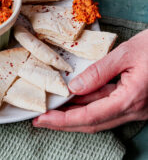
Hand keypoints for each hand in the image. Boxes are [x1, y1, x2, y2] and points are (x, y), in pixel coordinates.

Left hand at [33, 29, 147, 132]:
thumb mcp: (125, 54)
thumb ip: (99, 72)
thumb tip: (74, 87)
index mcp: (131, 99)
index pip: (90, 115)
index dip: (63, 119)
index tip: (42, 119)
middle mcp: (134, 109)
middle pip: (92, 122)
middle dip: (63, 122)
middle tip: (40, 120)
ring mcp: (136, 108)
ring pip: (99, 116)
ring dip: (74, 115)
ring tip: (52, 111)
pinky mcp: (135, 101)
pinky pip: (107, 107)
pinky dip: (88, 105)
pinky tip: (73, 101)